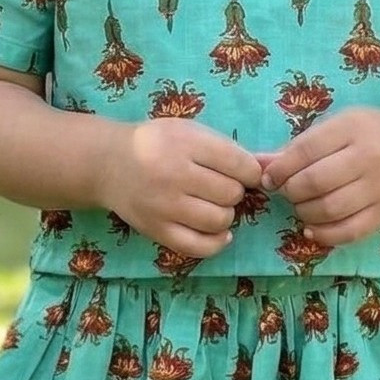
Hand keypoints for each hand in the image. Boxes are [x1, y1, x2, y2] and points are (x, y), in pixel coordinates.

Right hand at [97, 119, 264, 258]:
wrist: (109, 163)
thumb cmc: (157, 143)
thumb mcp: (190, 132)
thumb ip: (228, 149)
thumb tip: (271, 167)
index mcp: (185, 143)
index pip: (240, 164)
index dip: (250, 171)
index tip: (241, 172)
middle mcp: (174, 175)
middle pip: (232, 193)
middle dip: (234, 191)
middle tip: (218, 186)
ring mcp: (165, 206)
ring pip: (220, 220)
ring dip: (225, 214)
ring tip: (212, 204)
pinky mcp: (157, 230)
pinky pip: (199, 247)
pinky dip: (217, 242)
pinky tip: (218, 231)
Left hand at [257, 106, 379, 246]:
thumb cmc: (366, 134)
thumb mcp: (336, 127)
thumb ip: (298, 146)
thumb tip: (257, 163)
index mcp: (352, 129)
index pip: (307, 150)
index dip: (281, 168)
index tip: (269, 178)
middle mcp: (369, 158)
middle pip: (316, 182)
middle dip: (290, 191)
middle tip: (285, 192)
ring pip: (330, 209)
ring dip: (304, 212)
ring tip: (300, 206)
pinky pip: (349, 231)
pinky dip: (324, 234)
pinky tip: (311, 228)